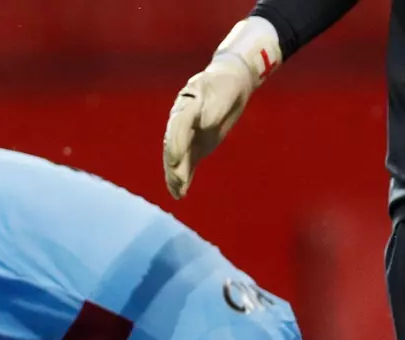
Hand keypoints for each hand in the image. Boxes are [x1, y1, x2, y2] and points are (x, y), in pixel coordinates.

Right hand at [162, 17, 280, 199]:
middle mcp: (180, 122)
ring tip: (179, 193)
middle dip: (175, 165)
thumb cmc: (226, 83)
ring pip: (177, 158)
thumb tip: (204, 124)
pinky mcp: (194, 145)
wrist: (230, 80)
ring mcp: (186, 135)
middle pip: (173, 146)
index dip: (176, 144)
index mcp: (185, 105)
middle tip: (179, 181)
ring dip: (176, 176)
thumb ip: (214, 107)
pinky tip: (181, 193)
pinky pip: (186, 163)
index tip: (176, 160)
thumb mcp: (223, 90)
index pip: (178, 127)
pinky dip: (184, 178)